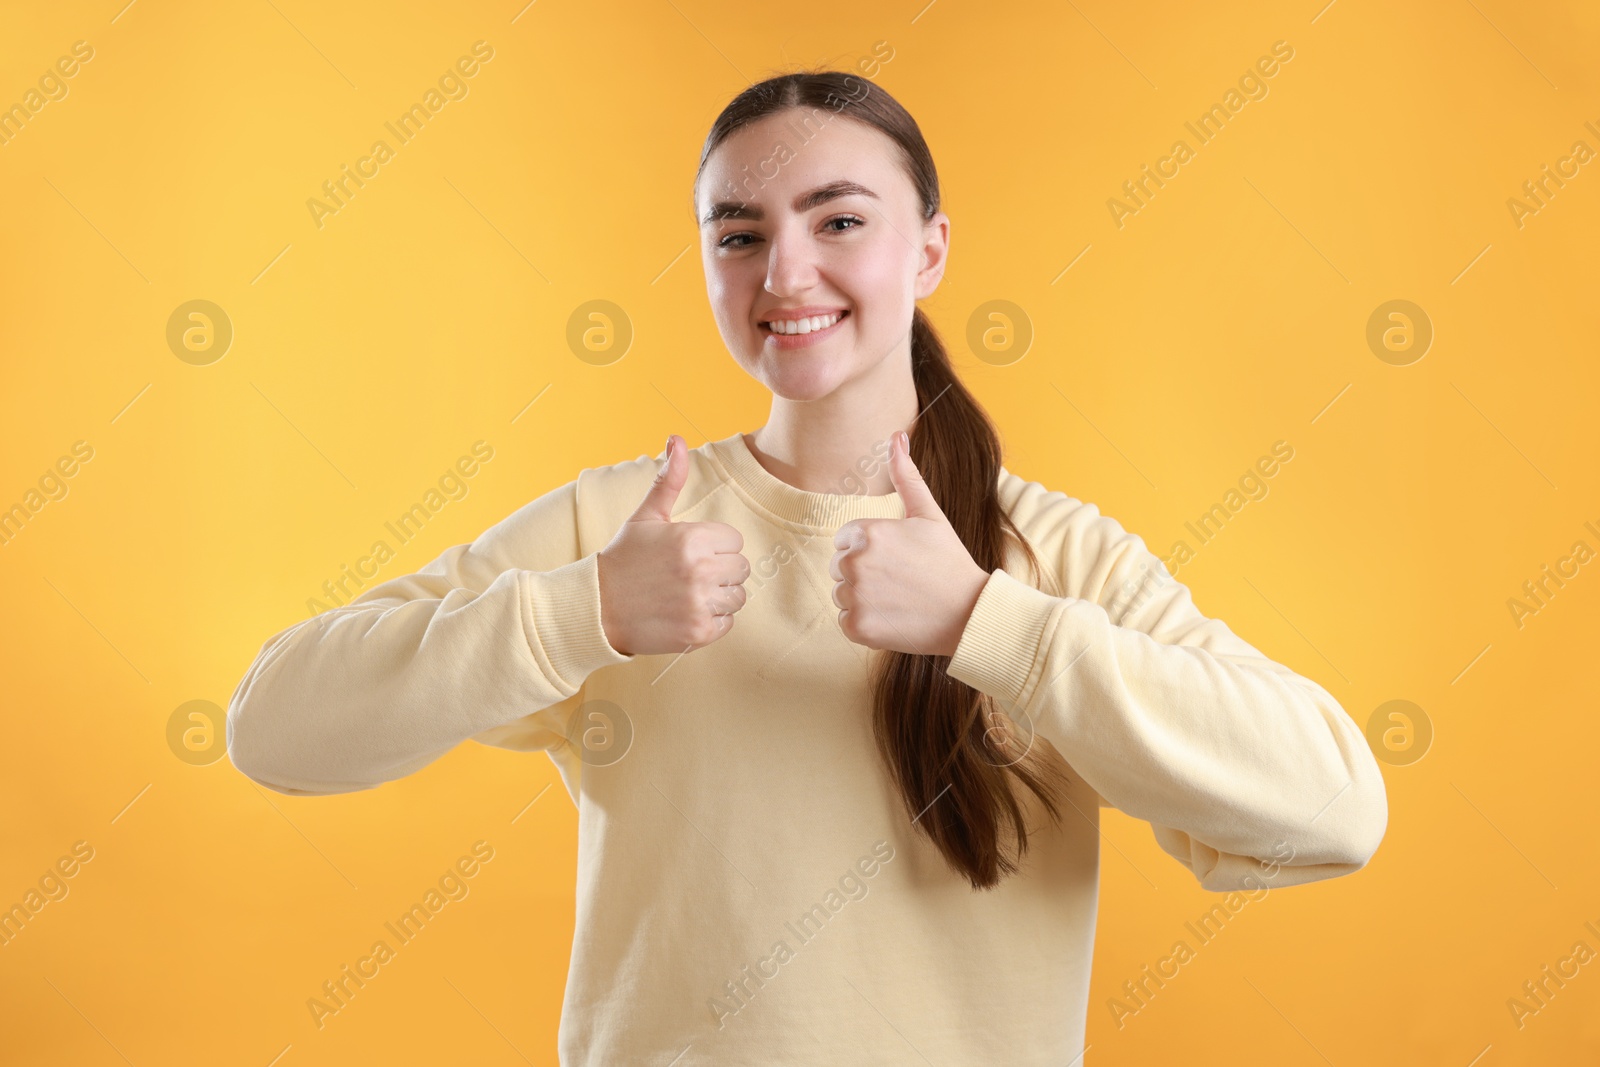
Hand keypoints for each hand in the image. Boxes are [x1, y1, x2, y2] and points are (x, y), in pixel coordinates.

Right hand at [597, 435, 749, 655]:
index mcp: (692, 538)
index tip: (688, 553)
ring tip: (687, 594)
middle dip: (720, 571)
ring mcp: (700, 604)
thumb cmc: (623, 559)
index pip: (734, 541)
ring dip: (718, 597)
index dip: (714, 546)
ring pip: (737, 597)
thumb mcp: (645, 516)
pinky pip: (728, 623)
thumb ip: (668, 479)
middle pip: (741, 569)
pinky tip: (685, 612)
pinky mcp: (698, 633)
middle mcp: (700, 571)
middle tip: (688, 575)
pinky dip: (711, 621)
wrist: (596, 608)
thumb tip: (677, 438)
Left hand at [829, 431, 990, 656]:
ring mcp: (855, 597)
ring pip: (841, 593)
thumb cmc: (949, 561)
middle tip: (901, 580)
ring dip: (863, 598)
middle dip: (864, 572)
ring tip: (898, 598)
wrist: (968, 614)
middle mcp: (855, 564)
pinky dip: (864, 623)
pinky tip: (893, 617)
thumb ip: (906, 476)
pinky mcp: (857, 627)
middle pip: (840, 566)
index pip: (845, 539)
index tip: (898, 559)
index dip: (872, 549)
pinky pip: (845, 621)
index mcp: (867, 533)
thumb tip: (896, 436)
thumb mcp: (928, 514)